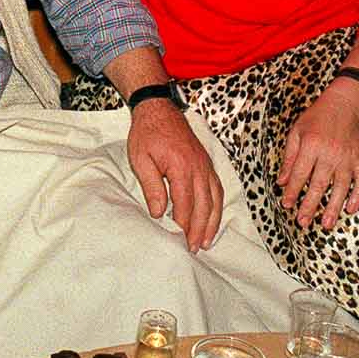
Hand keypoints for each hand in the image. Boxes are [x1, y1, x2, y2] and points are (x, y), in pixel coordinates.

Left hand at [126, 102, 222, 251]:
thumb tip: (159, 213)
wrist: (158, 108)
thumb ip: (151, 187)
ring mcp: (206, 165)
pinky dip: (217, 206)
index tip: (181, 241)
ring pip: (215, 199)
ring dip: (212, 222)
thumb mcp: (141, 159)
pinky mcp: (207, 163)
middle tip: (195, 249)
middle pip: (204, 205)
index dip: (184, 225)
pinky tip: (213, 218)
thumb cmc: (147, 133)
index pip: (186, 203)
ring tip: (207, 241)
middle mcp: (199, 167)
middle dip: (200, 229)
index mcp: (182, 167)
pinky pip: (217, 188)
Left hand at [279, 84, 358, 230]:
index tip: (286, 204)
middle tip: (303, 222)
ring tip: (326, 224)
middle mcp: (330, 154)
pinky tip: (351, 209)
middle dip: (310, 205)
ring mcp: (348, 158)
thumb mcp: (296, 132)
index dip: (292, 191)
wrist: (344, 105)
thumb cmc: (317, 119)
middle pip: (318, 184)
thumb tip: (281, 181)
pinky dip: (357, 196)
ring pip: (340, 187)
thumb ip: (289, 157)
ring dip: (333, 207)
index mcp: (311, 146)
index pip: (300, 174)